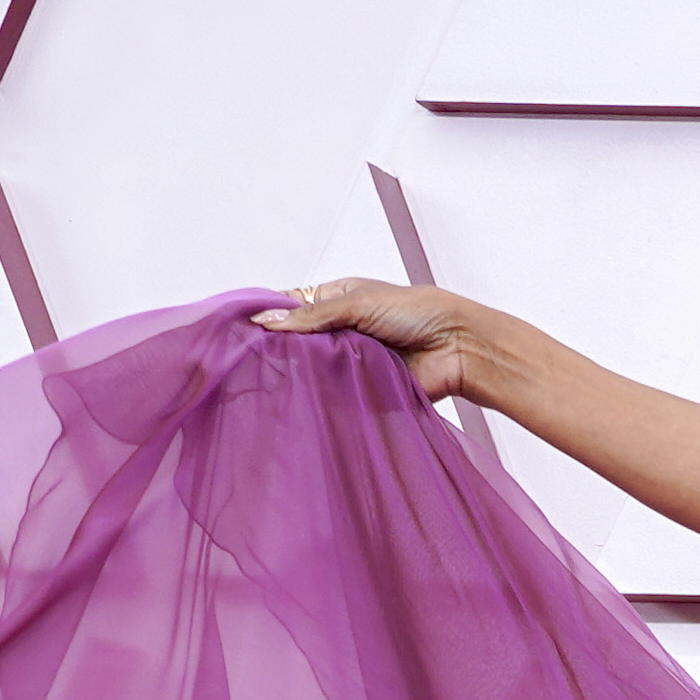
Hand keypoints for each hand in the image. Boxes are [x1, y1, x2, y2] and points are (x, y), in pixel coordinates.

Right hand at [252, 275, 501, 406]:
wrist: (458, 348)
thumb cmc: (417, 313)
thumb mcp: (358, 303)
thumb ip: (312, 317)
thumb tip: (264, 321)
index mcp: (338, 300)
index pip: (293, 307)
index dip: (269, 317)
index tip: (241, 329)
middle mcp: (341, 330)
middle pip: (299, 342)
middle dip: (281, 350)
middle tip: (251, 360)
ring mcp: (351, 361)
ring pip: (314, 370)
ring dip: (301, 374)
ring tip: (270, 381)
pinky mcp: (363, 388)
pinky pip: (335, 394)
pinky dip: (323, 395)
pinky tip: (301, 399)